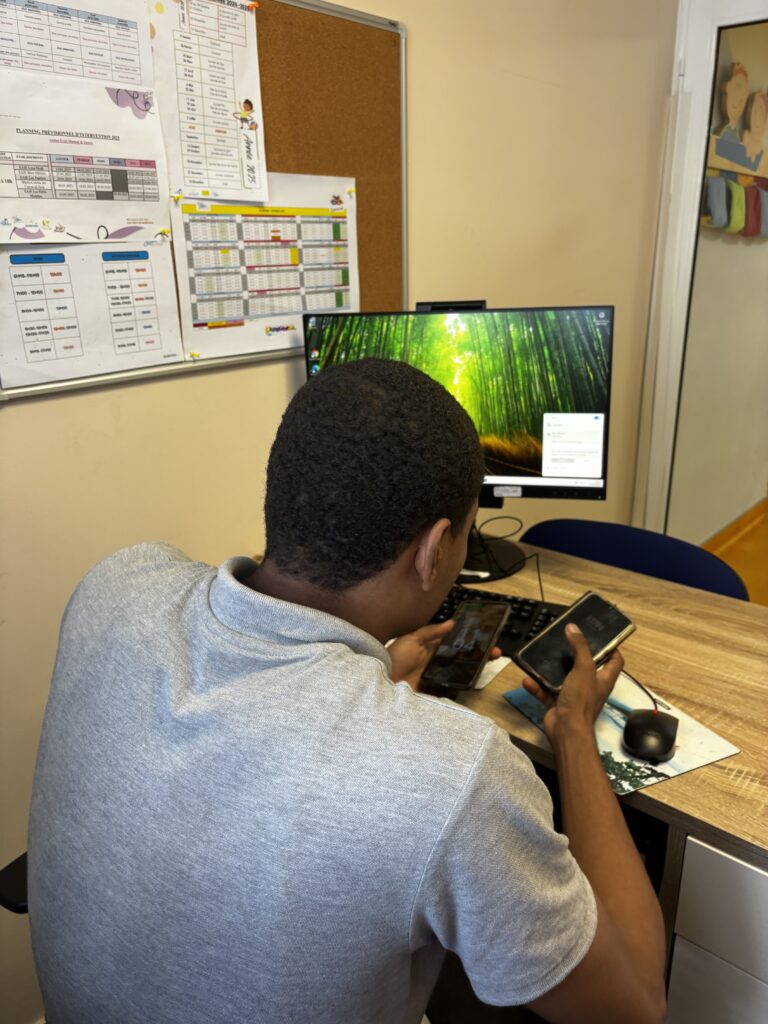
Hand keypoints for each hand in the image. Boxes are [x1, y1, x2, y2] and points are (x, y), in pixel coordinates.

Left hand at [388, 621, 502, 690]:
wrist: (381, 682)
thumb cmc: (394, 657)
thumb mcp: (412, 639)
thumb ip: (431, 632)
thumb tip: (451, 622)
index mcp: (431, 649)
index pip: (455, 644)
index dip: (470, 641)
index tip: (485, 638)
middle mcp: (436, 664)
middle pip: (462, 659)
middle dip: (479, 656)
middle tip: (495, 654)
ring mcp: (436, 679)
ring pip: (460, 674)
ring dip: (475, 671)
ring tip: (488, 666)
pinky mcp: (434, 693)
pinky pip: (451, 691)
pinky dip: (462, 688)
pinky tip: (473, 682)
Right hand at [521, 624, 622, 745]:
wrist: (566, 730)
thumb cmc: (581, 699)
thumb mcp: (584, 668)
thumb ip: (579, 647)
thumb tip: (573, 627)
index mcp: (603, 679)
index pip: (615, 661)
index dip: (611, 648)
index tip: (600, 635)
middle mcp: (590, 687)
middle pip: (586, 667)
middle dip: (575, 654)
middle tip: (565, 640)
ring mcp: (573, 696)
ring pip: (562, 678)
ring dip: (551, 669)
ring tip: (543, 655)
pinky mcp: (558, 704)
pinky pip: (546, 692)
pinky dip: (537, 686)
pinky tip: (527, 678)